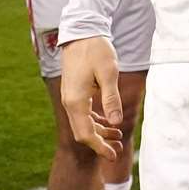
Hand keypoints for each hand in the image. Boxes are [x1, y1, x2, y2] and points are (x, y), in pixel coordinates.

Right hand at [60, 36, 124, 160]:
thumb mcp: (109, 73)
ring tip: (118, 136)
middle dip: (100, 143)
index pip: (86, 134)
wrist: (82, 33)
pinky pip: (84, 113)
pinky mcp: (75, 92)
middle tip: (118, 150)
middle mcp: (71, 103)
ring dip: (100, 132)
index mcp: (76, 102)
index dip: (99, 147)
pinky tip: (108, 122)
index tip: (113, 157)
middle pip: (83, 132)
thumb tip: (115, 122)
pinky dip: (96, 120)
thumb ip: (111, 99)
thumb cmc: (96, 50)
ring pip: (84, 123)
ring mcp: (71, 97)